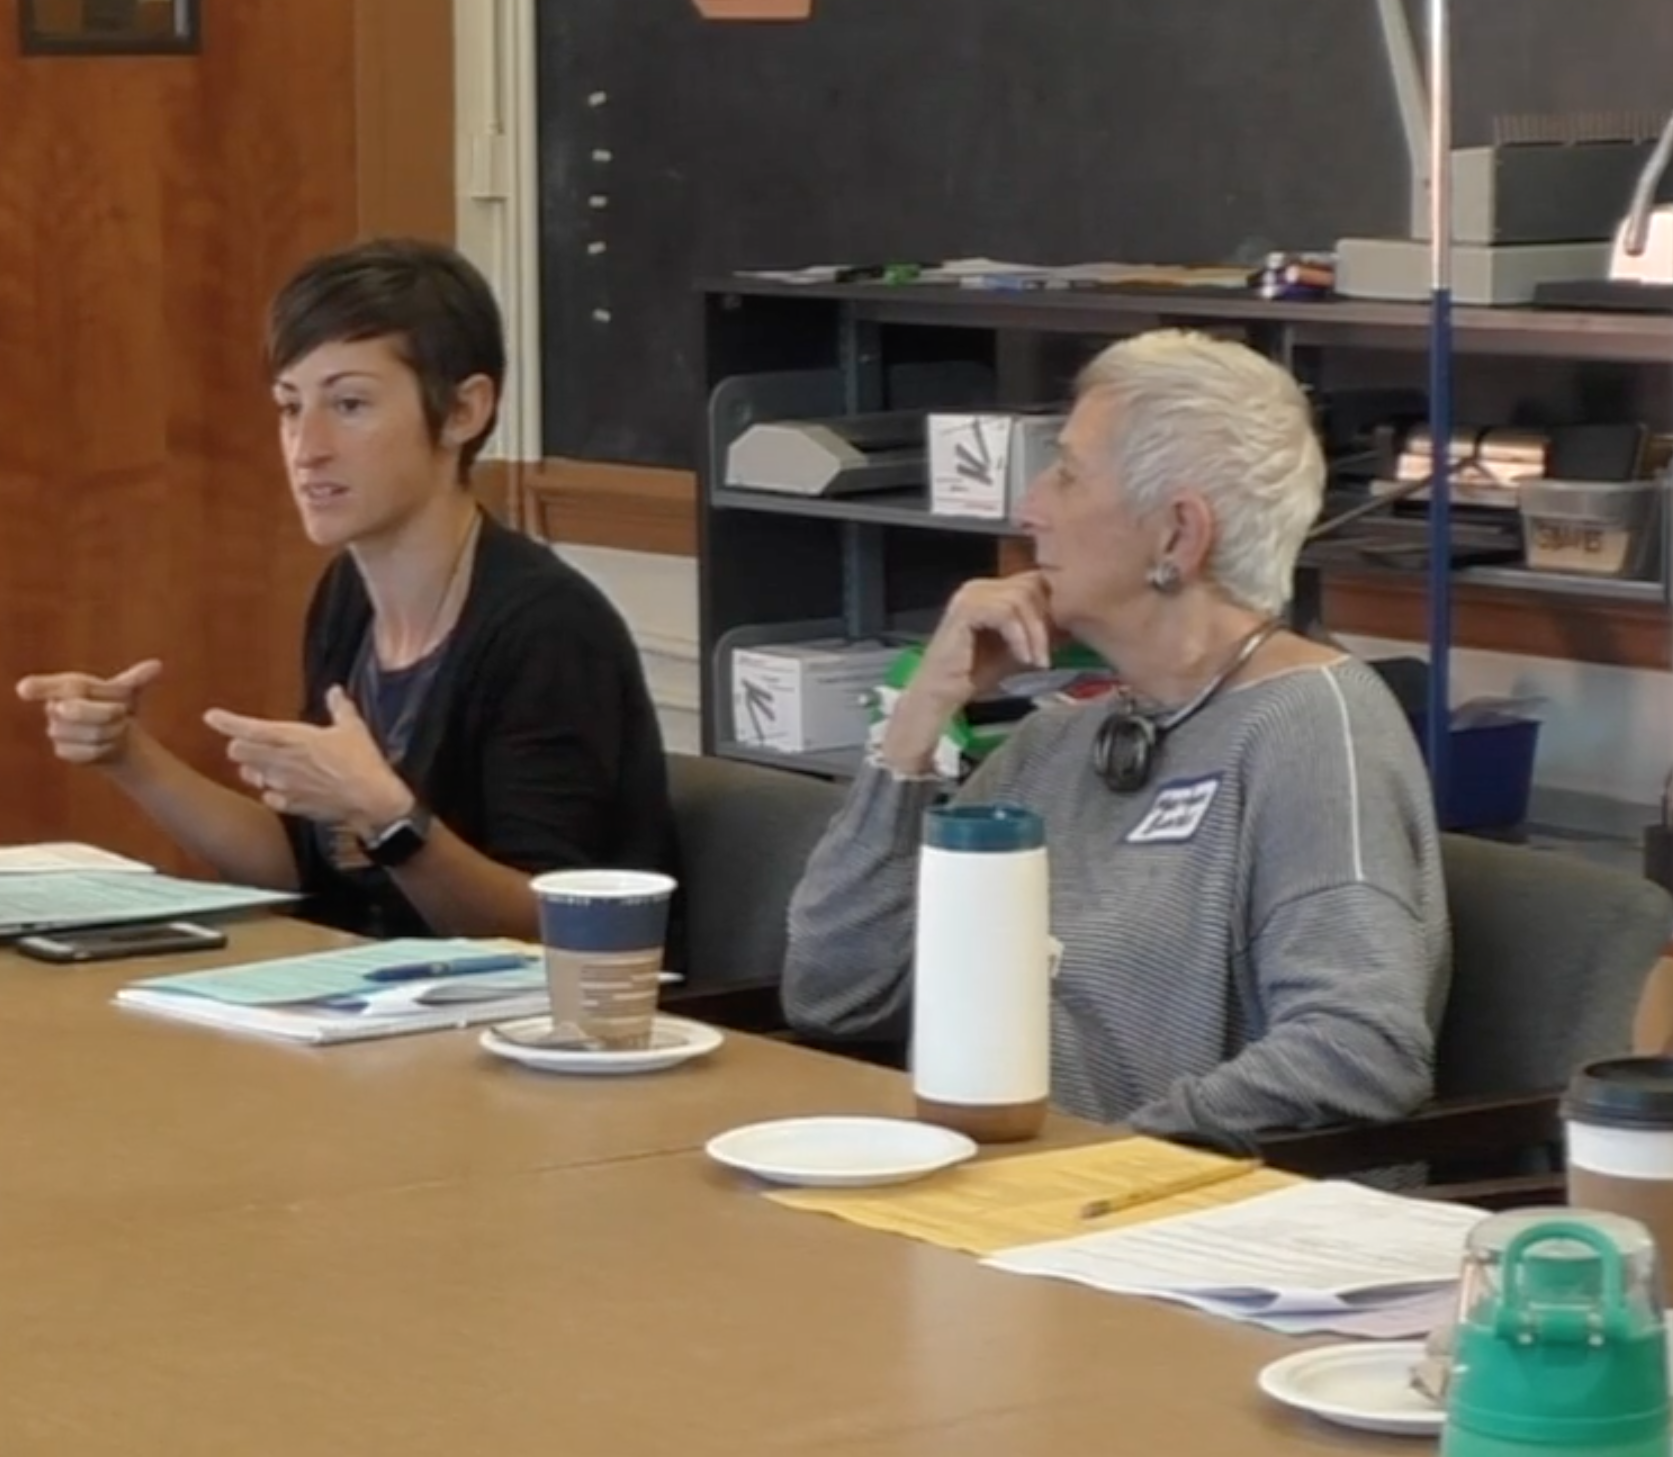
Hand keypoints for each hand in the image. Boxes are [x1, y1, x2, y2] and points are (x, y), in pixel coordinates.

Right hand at [15, 659, 162, 766]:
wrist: (117, 736)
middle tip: (122, 713)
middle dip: (107, 712)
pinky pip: (88, 751)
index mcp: (66, 687)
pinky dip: (106, 749)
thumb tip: (157, 666)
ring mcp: (55, 731)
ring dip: (113, 731)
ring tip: (118, 728)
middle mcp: (55, 707)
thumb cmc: (117, 706)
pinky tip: (109, 744)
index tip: (25, 690)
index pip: (47, 685)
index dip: (38, 688)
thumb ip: (136, 679)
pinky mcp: (63, 752)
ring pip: (88, 733)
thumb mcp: (127, 692)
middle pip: (76, 710)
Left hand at [204, 686, 411, 832]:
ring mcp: (282, 786)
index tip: (211, 716)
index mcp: (293, 738)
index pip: (249, 728)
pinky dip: (271, 791)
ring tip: (267, 765)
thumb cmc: (362, 761)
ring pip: (249, 775)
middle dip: (240, 746)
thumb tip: (335, 691)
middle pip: (238, 752)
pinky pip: (268, 797)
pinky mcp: (290, 806)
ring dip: (253, 768)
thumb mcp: (353, 728)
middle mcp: (280, 762)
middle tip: (250, 744)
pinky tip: (283, 789)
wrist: (371, 800)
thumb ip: (340, 708)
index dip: (226, 722)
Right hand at [880, 573, 1052, 771]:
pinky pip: (1005, 613)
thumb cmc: (977, 673)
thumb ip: (1040, 632)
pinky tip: (1022, 658)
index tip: (1061, 640)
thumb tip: (1073, 622)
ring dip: (1035, 633)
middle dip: (1046, 620)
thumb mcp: (1019, 649)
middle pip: (1031, 585)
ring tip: (1037, 661)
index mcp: (991, 590)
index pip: (1034, 582)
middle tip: (1047, 653)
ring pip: (1021, 599)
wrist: (943, 693)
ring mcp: (970, 595)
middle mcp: (979, 586)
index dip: (1052, 608)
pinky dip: (1019, 637)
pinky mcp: (965, 609)